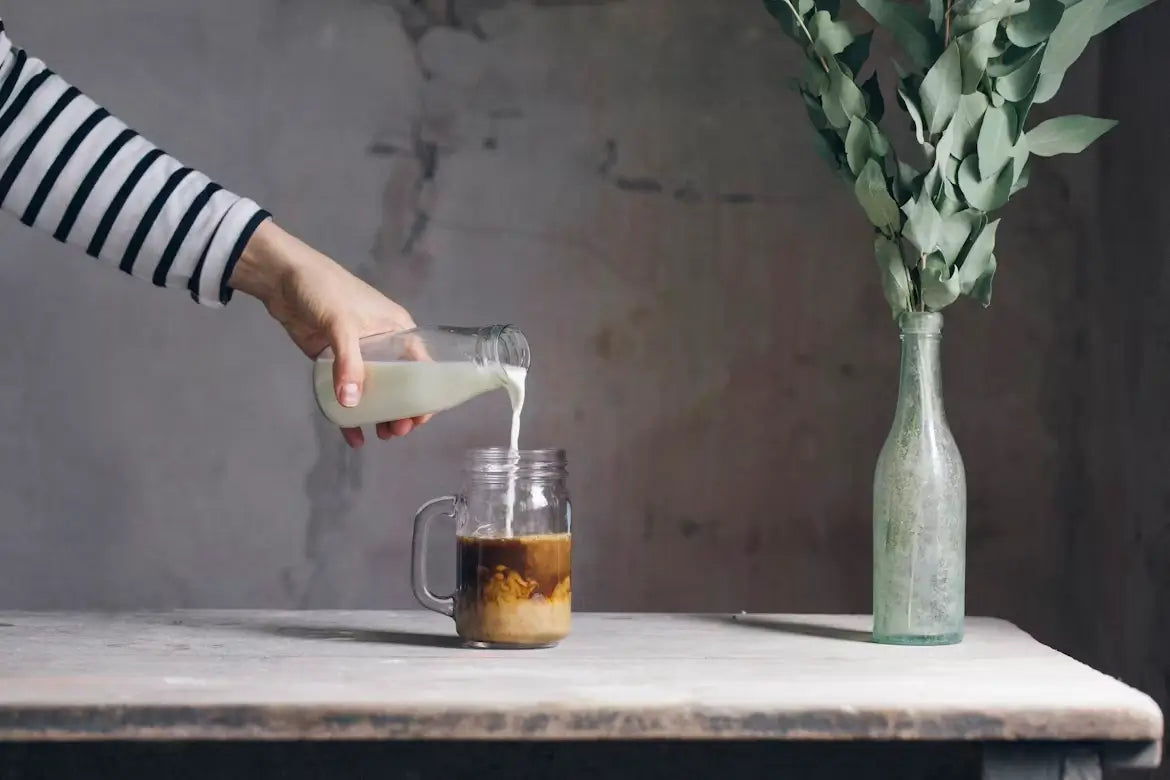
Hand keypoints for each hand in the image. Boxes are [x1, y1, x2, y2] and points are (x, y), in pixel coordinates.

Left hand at [230, 219, 429, 447]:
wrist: (281, 277)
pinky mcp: (333, 362)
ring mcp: (357, 355)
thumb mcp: (341, 324)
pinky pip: (347, 392)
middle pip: (400, 384)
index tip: (419, 418)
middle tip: (396, 432)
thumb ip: (348, 363)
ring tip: (381, 435)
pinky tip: (353, 437)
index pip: (421, 366)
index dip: (425, 393)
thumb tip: (352, 404)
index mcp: (397, 330)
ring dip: (379, 415)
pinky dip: (350, 415)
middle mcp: (383, 344)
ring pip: (375, 391)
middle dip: (402, 410)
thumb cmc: (324, 290)